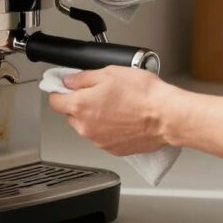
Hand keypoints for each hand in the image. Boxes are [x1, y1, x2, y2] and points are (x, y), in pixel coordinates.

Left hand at [47, 66, 178, 155]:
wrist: (167, 117)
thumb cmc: (143, 95)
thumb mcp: (110, 72)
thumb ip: (83, 77)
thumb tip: (69, 81)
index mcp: (80, 106)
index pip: (54, 101)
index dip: (59, 92)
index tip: (65, 88)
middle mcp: (86, 127)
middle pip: (71, 115)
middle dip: (80, 104)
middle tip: (100, 94)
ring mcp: (99, 141)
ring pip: (87, 127)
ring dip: (95, 118)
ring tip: (116, 106)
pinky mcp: (113, 150)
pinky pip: (103, 138)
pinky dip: (108, 130)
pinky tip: (123, 119)